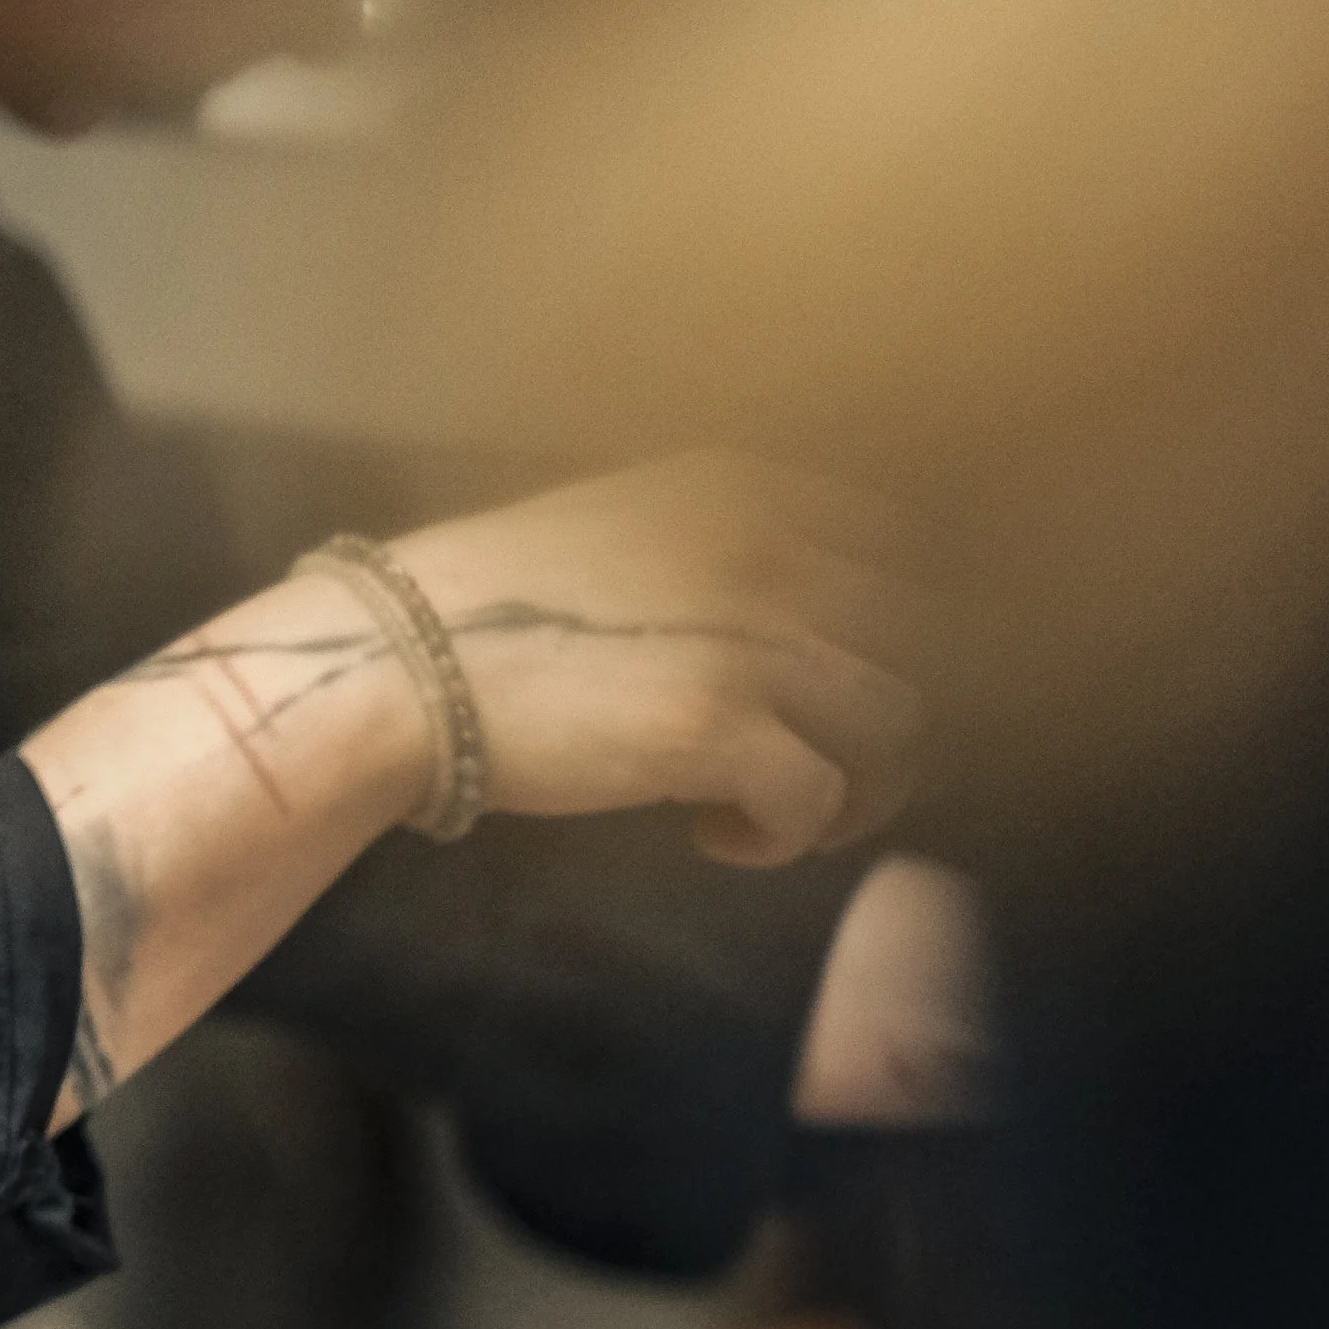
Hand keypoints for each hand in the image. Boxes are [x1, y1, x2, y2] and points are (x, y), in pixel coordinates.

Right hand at [390, 452, 926, 867]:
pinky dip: (782, 839)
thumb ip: (725, 553)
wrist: (402, 663)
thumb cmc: (499, 610)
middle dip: (885, 719)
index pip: (906, 549)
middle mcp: (772, 546)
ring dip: (855, 789)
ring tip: (778, 812)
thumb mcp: (631, 529)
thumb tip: (804, 634)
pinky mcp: (722, 727)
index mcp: (752, 489)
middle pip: (926, 640)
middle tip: (824, 769)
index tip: (841, 691)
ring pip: (898, 726)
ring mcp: (754, 635)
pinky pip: (818, 802)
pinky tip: (715, 838)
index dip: (894, 635)